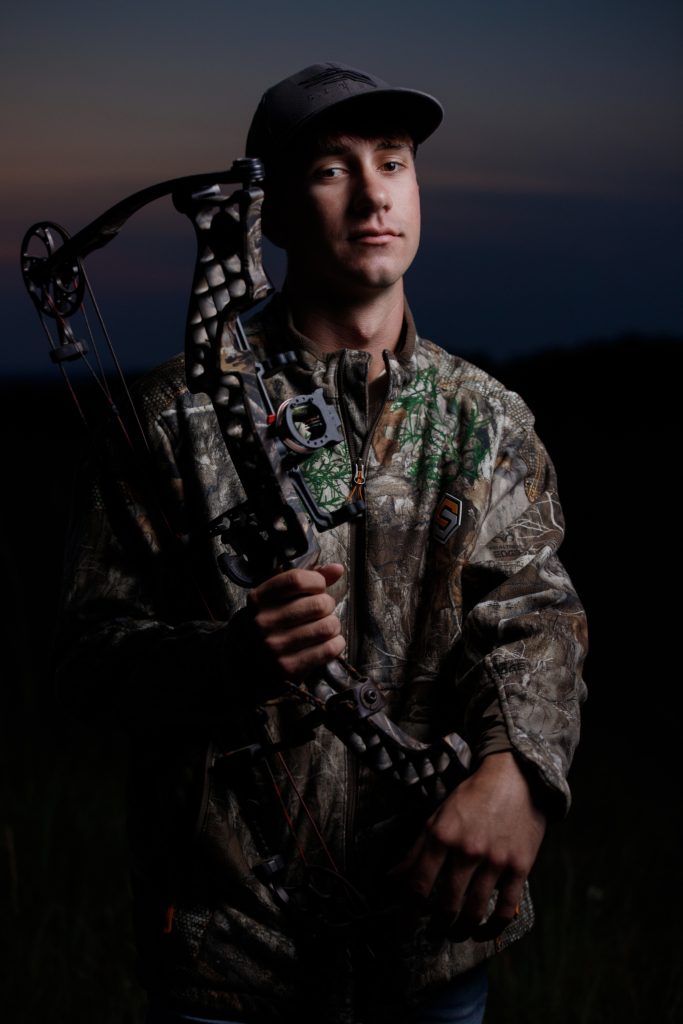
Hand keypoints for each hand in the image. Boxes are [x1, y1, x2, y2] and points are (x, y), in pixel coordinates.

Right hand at [247, 563, 345, 680]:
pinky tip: (328, 642)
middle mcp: (263, 622)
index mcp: (258, 600)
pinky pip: (329, 649)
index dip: (317, 581)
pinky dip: (336, 643)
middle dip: (328, 605)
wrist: (247, 664)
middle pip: (318, 603)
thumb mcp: (276, 598)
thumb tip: (338, 568)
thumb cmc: (268, 624)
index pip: (296, 580)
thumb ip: (306, 580)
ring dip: (333, 625)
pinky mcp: (288, 668)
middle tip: (322, 611)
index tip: (319, 587)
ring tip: (325, 627)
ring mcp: (274, 647)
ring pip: (327, 626)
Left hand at [392, 751, 545, 940]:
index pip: (418, 885)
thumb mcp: (438, 816)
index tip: (402, 930)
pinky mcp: (519, 867)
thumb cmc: (472, 797)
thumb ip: (415, 850)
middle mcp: (467, 850)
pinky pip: (505, 909)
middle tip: (432, 932)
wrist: (516, 778)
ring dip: (460, 930)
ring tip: (454, 934)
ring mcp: (495, 860)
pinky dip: (492, 929)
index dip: (407, 914)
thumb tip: (391, 878)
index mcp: (442, 835)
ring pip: (474, 911)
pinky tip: (481, 933)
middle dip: (436, 926)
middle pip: (446, 904)